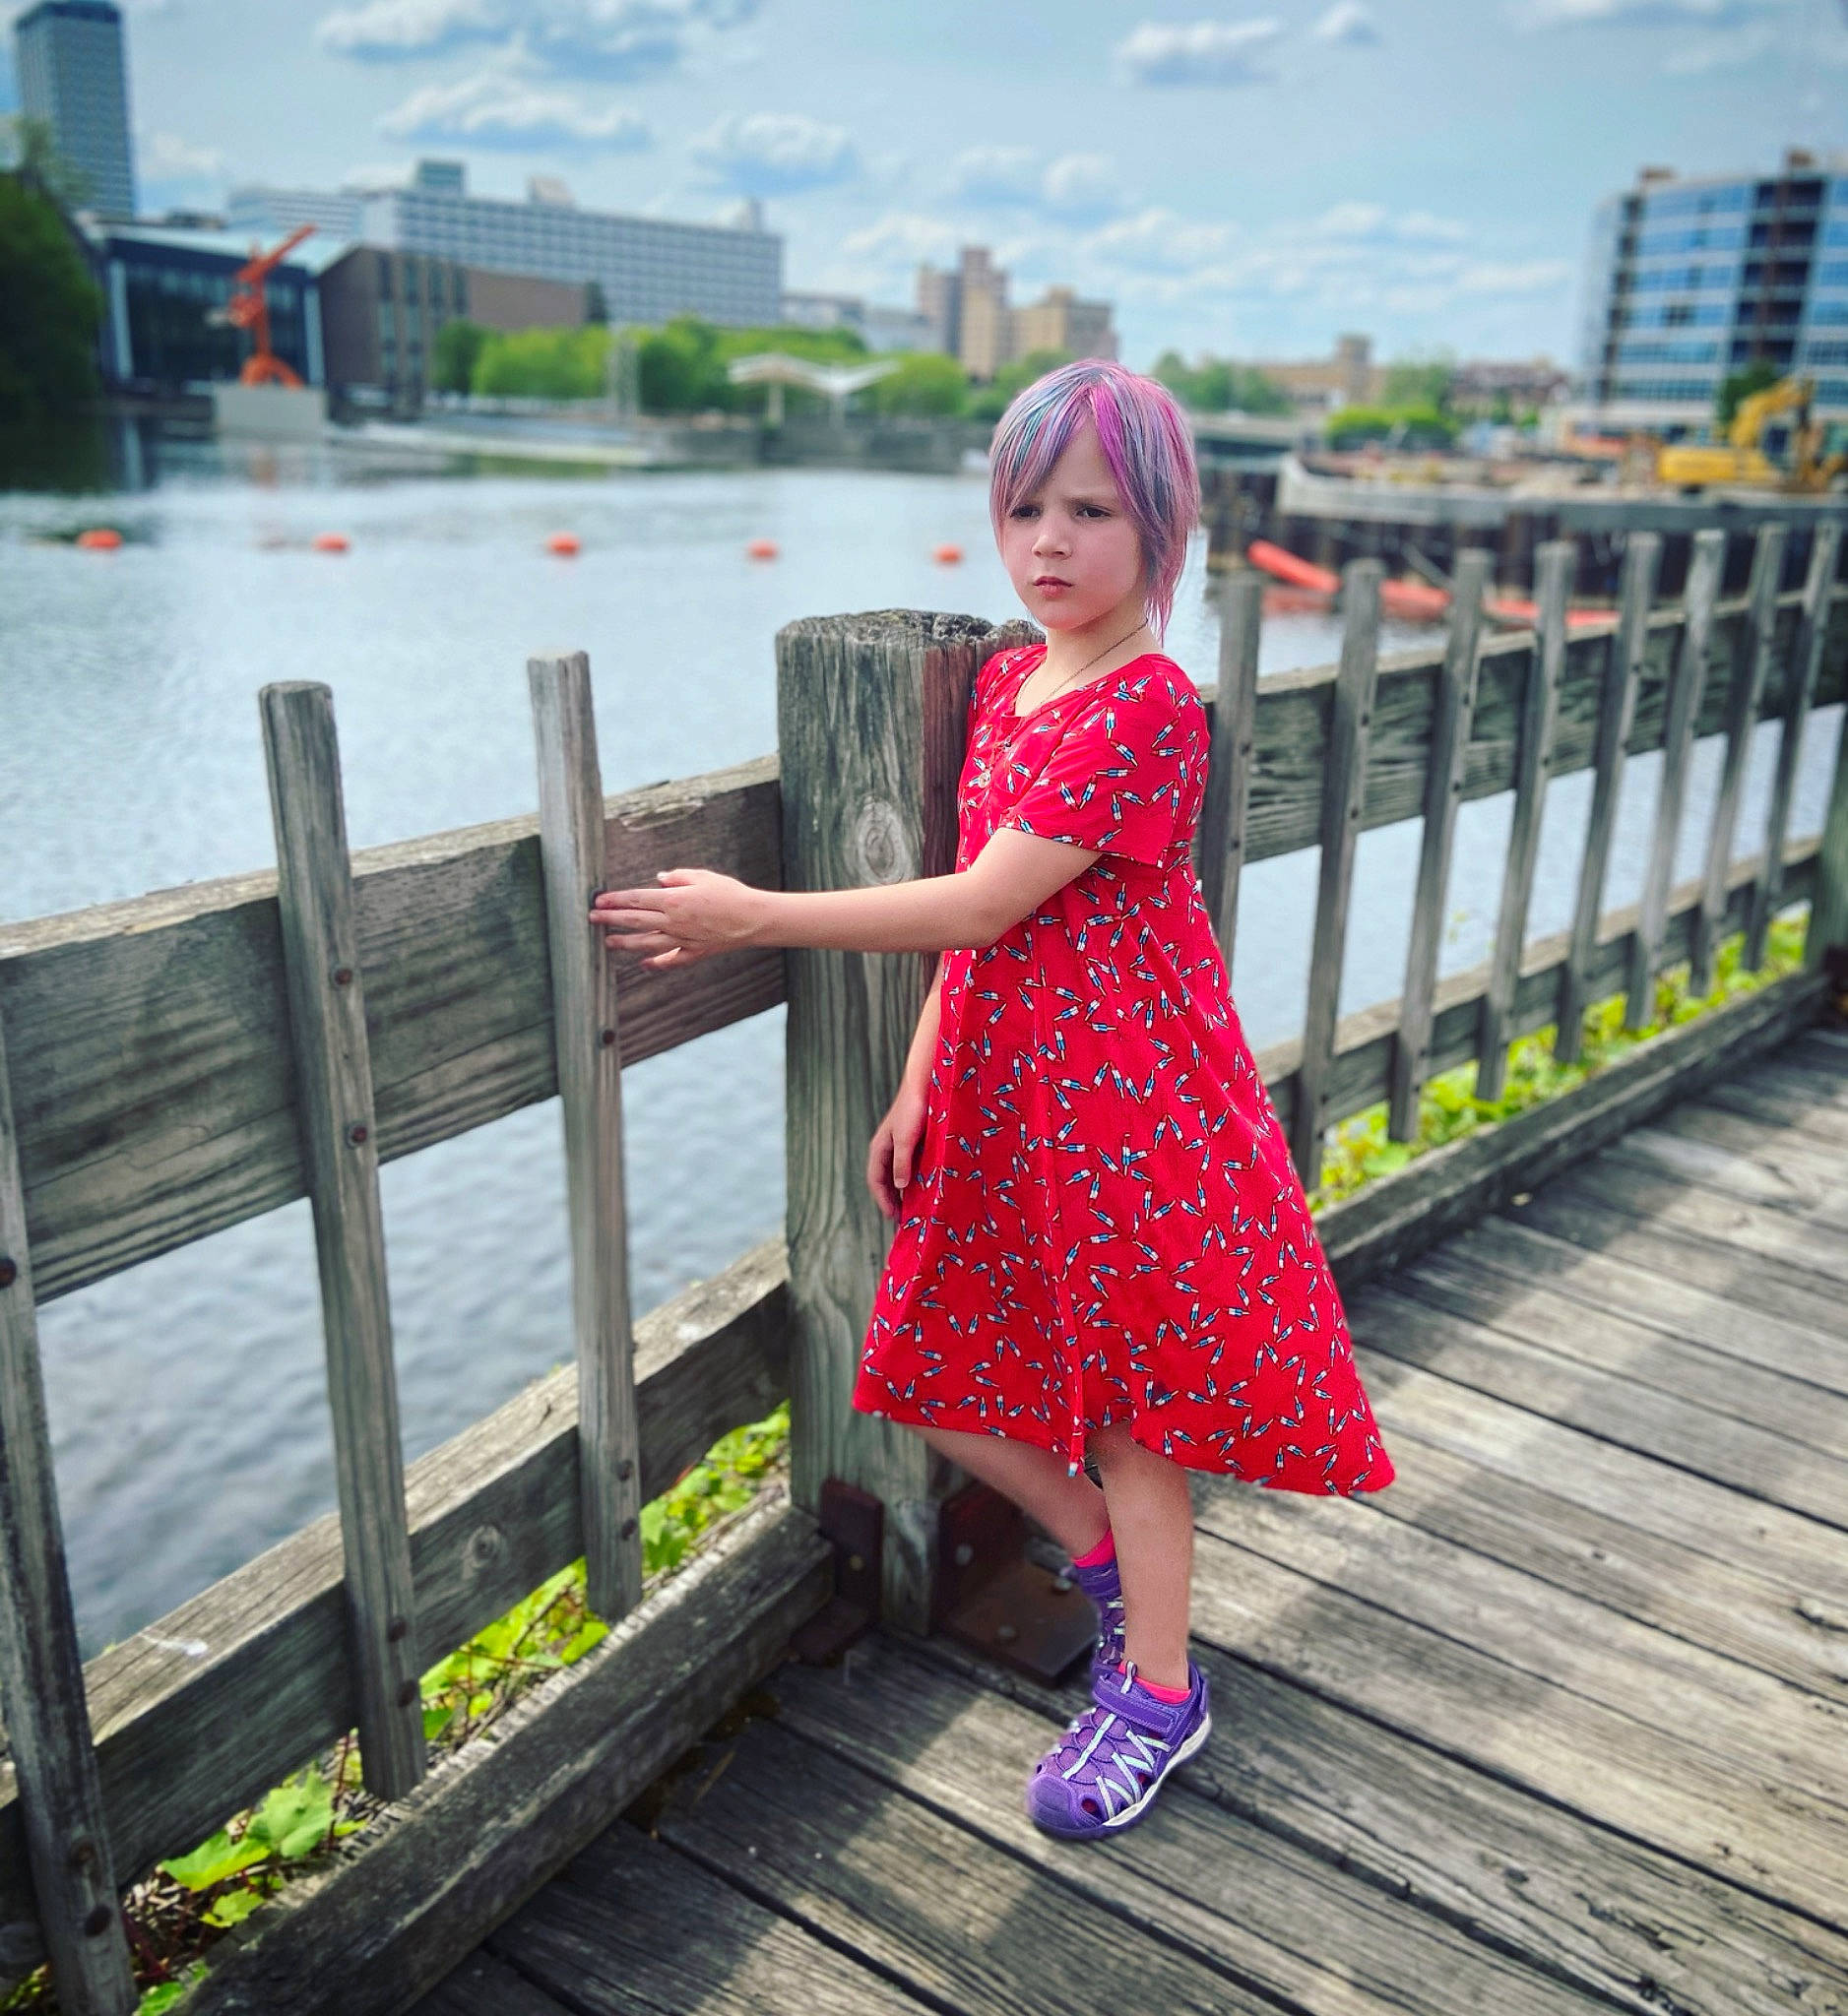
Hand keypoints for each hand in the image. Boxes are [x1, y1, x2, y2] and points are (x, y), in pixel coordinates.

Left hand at [589, 870, 767, 969]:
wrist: (753, 918)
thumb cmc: (730, 893)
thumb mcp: (703, 877)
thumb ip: (678, 877)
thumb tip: (659, 878)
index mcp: (675, 900)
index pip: (636, 899)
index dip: (615, 900)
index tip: (599, 901)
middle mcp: (674, 922)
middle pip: (635, 921)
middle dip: (611, 920)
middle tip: (593, 918)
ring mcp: (683, 940)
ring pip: (647, 943)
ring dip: (625, 943)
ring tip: (608, 942)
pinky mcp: (695, 952)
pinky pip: (671, 960)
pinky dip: (656, 963)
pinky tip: (643, 964)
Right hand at [867, 1079, 928, 1221]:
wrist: (925, 1084)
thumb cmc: (913, 1109)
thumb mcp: (906, 1140)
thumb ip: (901, 1163)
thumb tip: (898, 1188)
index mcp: (879, 1149)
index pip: (876, 1181)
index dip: (883, 1200)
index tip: (894, 1217)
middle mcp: (888, 1149)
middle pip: (886, 1181)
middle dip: (893, 1200)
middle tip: (903, 1219)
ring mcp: (901, 1146)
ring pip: (899, 1174)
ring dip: (904, 1192)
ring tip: (914, 1208)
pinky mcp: (914, 1142)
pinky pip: (911, 1166)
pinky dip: (915, 1179)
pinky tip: (926, 1187)